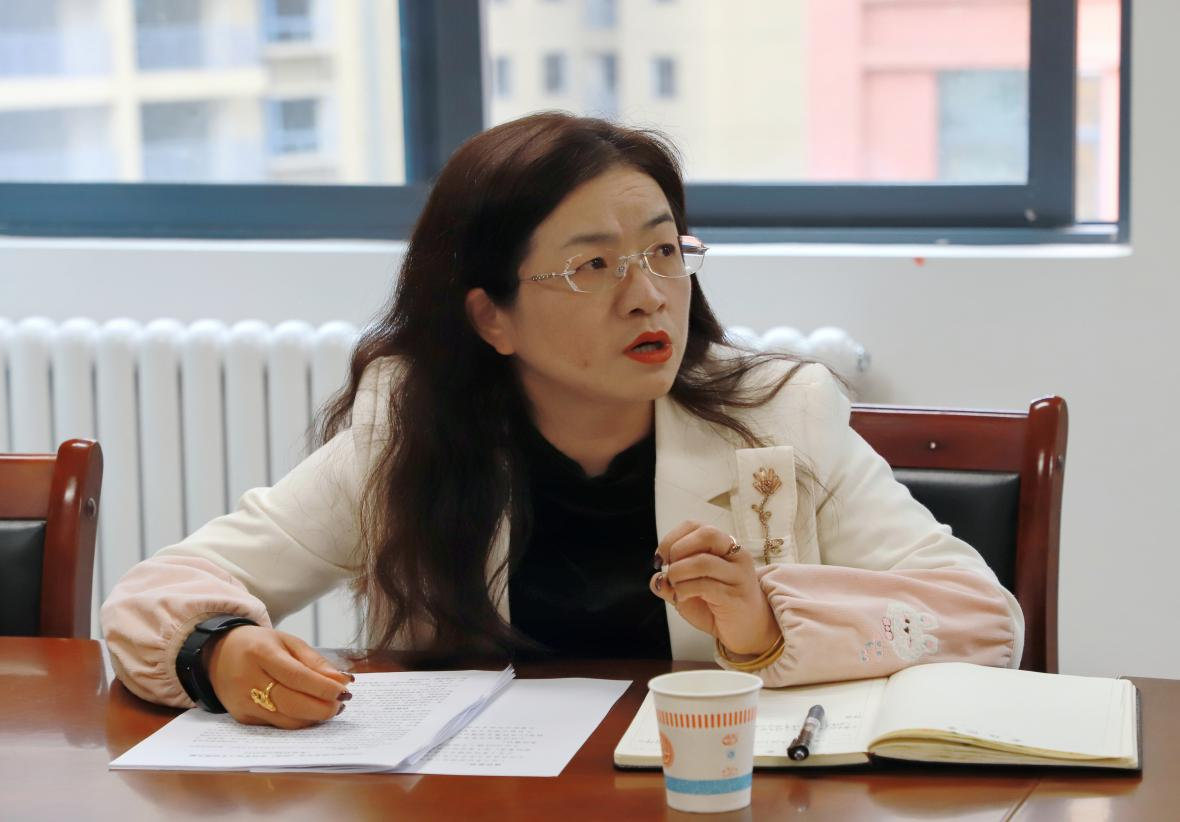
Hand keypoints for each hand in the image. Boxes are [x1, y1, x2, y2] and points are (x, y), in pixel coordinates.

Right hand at [205, 626, 353, 728]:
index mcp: (261, 653)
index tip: (345, 690)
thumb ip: (315, 662)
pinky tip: (310, 713)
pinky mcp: (242, 718)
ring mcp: (243, 702)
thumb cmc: (259, 645)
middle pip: (291, 702)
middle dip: (322, 708)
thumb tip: (343, 681)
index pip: (296, 676)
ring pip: (285, 720)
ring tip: (330, 708)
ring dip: (313, 718)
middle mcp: (248, 680)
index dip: (323, 687)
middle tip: (341, 704)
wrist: (217, 654)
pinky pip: (276, 725)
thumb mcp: (288, 642)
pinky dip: (298, 722)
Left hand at [650, 521, 781, 656]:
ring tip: (676, 587)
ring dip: (678, 573)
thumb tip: (656, 579)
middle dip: (678, 550)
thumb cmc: (719, 605)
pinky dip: (685, 590)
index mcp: (724, 546)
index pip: (696, 526)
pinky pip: (705, 586)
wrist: (747, 630)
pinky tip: (682, 597)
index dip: (672, 538)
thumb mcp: (689, 590)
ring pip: (703, 561)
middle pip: (706, 534)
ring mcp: (739, 575)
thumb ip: (671, 582)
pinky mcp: (736, 596)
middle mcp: (736, 555)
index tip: (661, 558)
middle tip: (670, 569)